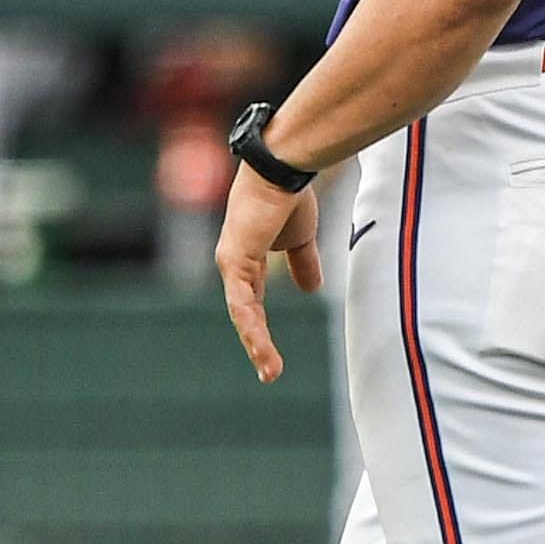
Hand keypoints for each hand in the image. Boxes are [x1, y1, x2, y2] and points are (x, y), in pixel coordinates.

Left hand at [216, 162, 321, 382]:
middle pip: (246, 313)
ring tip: (271, 373)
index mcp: (248, 258)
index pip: (253, 302)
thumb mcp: (300, 238)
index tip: (271, 357)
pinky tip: (262, 351)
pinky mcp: (235, 261)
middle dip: (258, 344)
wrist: (285, 170)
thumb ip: (303, 263)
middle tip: (270, 373)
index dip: (260, 328)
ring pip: (243, 314)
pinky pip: (243, 304)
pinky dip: (253, 329)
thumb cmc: (290, 195)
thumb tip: (312, 288)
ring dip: (257, 345)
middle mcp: (234, 263)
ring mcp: (231, 263)